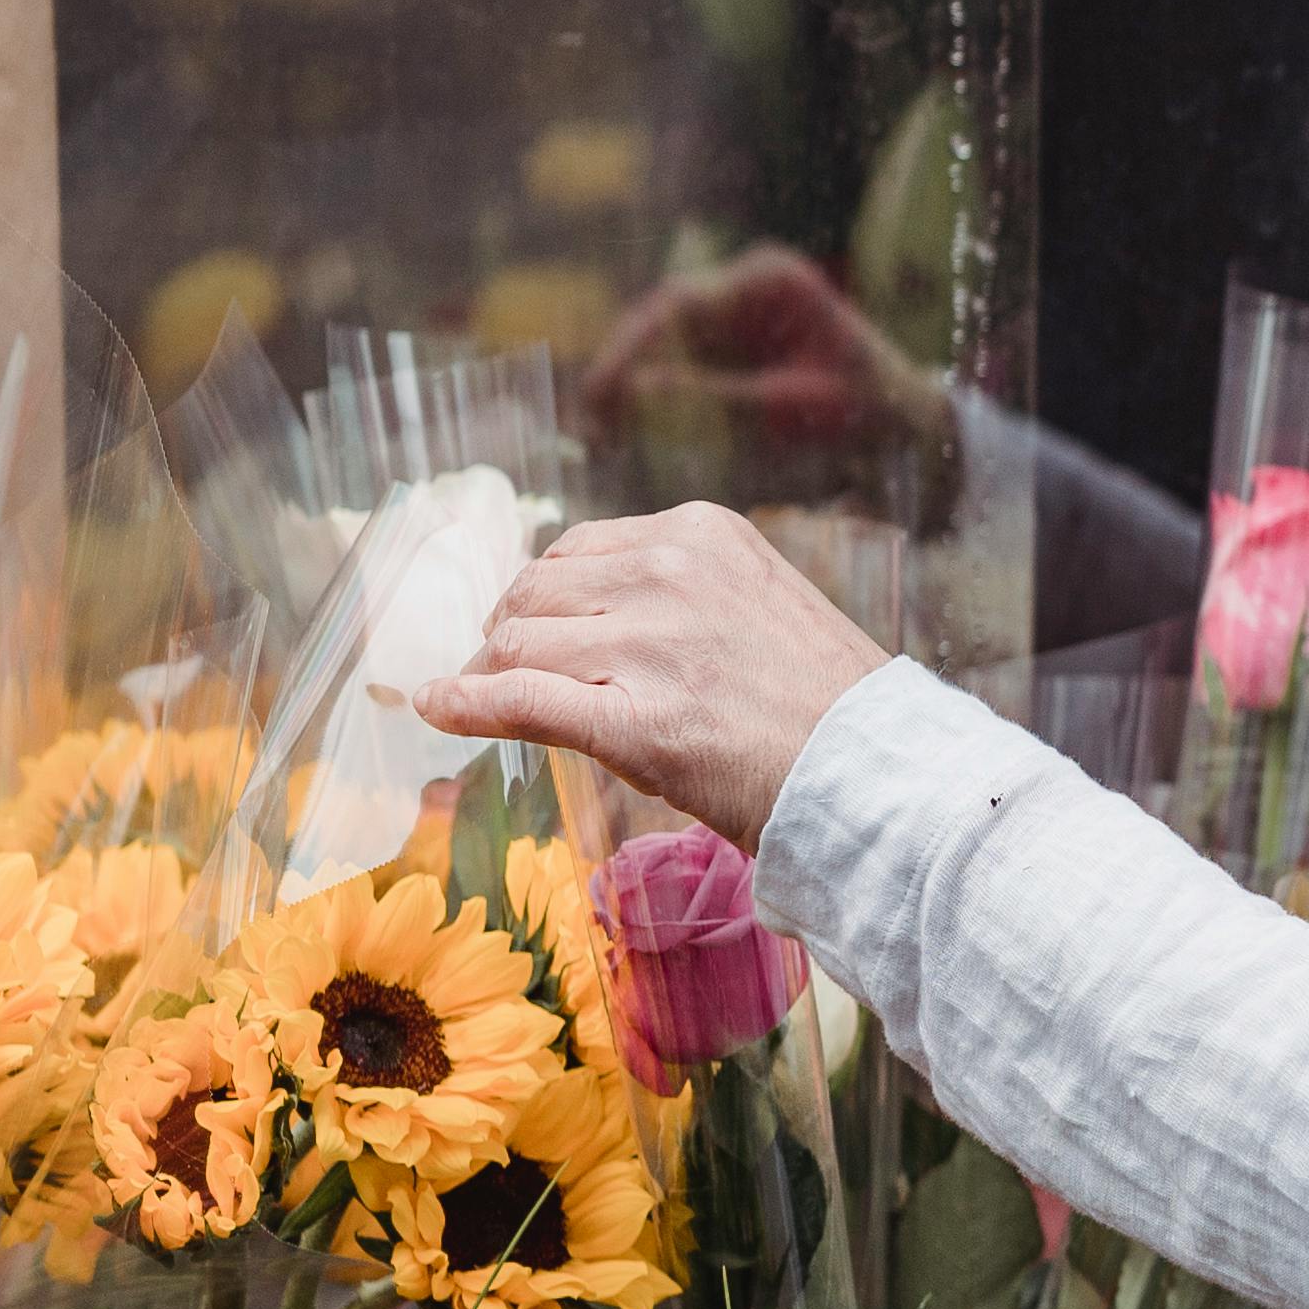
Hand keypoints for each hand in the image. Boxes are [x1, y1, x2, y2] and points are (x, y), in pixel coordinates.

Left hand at [412, 504, 884, 853]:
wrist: (873, 774)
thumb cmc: (822, 704)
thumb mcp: (753, 604)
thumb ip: (676, 591)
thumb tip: (581, 607)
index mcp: (700, 533)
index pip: (577, 550)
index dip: (545, 599)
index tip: (537, 633)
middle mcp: (669, 571)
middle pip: (535, 593)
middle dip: (511, 635)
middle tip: (507, 676)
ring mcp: (648, 644)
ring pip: (518, 644)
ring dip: (494, 675)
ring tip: (489, 702)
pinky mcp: (632, 720)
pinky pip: (517, 699)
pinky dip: (464, 702)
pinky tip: (434, 706)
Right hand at [579, 251, 963, 523]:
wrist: (909, 434)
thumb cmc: (863, 416)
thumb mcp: (787, 412)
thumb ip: (707, 400)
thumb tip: (628, 394)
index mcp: (769, 281)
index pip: (677, 305)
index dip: (625, 350)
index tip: (595, 396)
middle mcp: (744, 289)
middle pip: (659, 327)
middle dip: (621, 378)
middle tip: (589, 433)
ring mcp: (734, 319)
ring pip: (661, 354)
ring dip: (632, 398)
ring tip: (602, 448)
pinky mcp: (727, 354)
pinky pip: (677, 377)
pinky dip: (657, 410)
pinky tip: (633, 445)